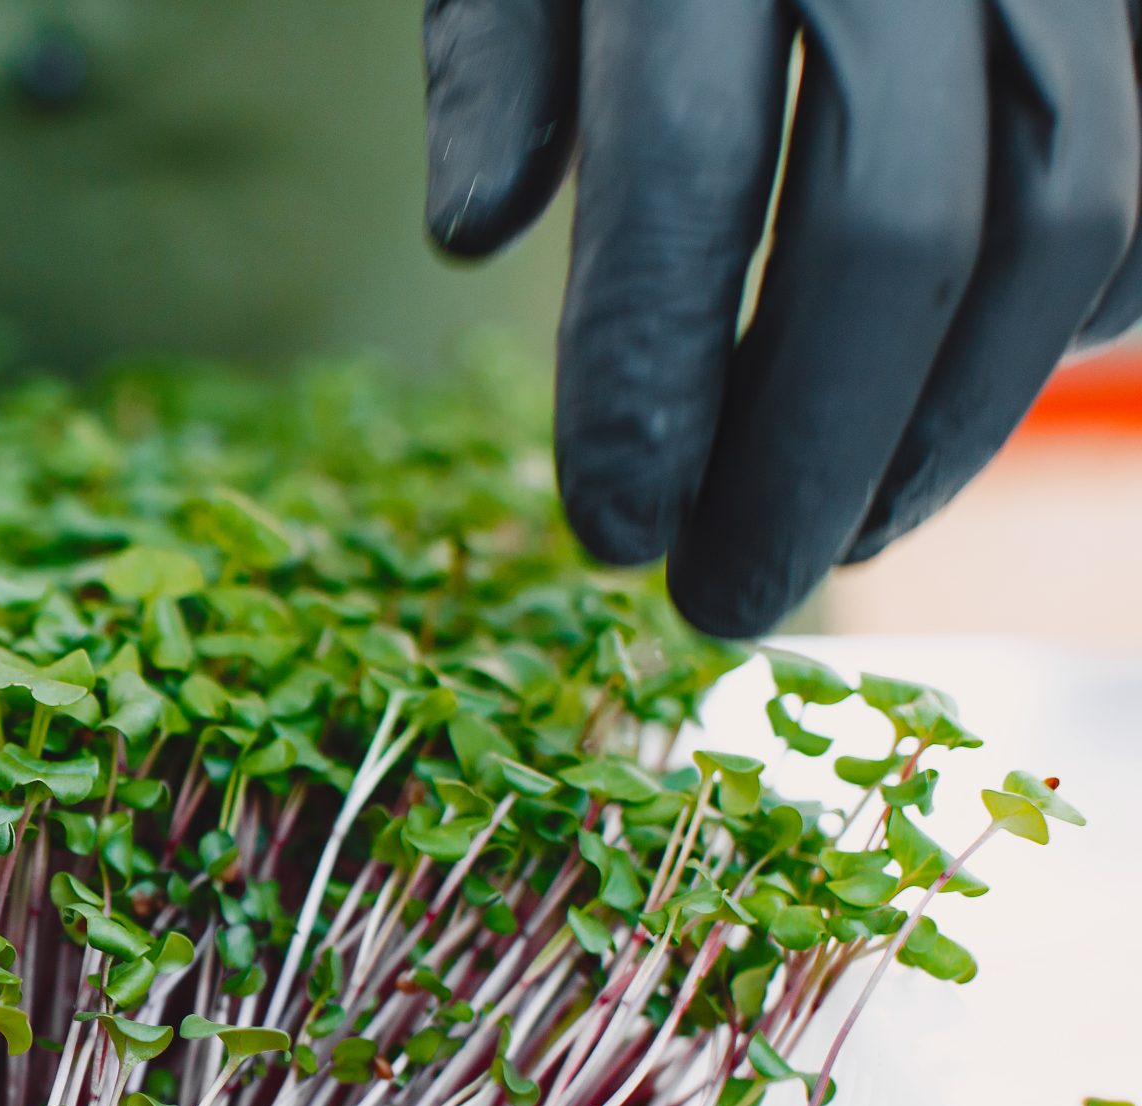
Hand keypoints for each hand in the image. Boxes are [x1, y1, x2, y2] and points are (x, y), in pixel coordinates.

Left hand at [426, 0, 1141, 636]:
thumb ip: (498, 47)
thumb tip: (478, 231)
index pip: (681, 188)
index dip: (650, 389)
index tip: (609, 535)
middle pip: (892, 238)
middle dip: (808, 459)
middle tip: (721, 603)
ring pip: (1055, 220)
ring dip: (951, 425)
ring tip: (842, 537)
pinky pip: (1140, 175)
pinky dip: (1078, 313)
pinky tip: (964, 406)